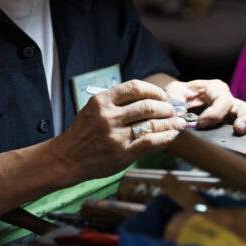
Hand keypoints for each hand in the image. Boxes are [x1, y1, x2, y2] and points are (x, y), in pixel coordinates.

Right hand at [54, 80, 185, 180]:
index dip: (154, 90)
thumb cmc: (84, 133)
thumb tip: (150, 98)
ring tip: (178, 123)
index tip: (162, 96)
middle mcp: (108, 116)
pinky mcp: (121, 153)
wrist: (67, 158)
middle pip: (147, 105)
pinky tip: (173, 135)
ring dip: (170, 122)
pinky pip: (150, 142)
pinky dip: (166, 137)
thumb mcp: (95, 110)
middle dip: (166, 108)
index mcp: (102, 101)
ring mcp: (115, 135)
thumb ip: (117, 103)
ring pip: (152, 123)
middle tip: (173, 111)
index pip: (135, 87)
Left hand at [164, 79, 245, 134]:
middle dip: (242, 118)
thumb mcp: (173, 94)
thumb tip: (179, 116)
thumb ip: (176, 102)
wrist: (181, 99)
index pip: (220, 99)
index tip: (203, 124)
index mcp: (214, 88)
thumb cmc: (179, 95)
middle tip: (239, 129)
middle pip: (241, 106)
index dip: (215, 113)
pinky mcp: (235, 120)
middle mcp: (227, 98)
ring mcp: (233, 109)